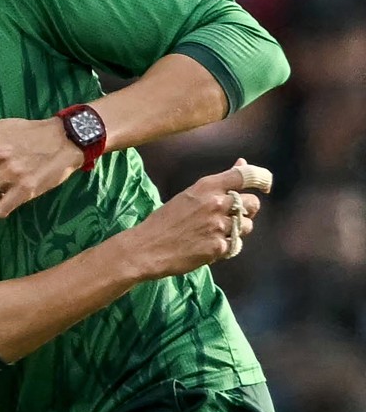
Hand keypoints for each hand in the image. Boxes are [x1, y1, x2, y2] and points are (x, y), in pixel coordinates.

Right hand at [126, 160, 265, 279]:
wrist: (146, 248)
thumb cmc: (165, 220)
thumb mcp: (190, 195)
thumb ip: (219, 183)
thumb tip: (242, 163)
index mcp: (207, 186)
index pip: (246, 175)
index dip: (262, 179)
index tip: (265, 186)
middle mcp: (216, 203)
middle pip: (252, 203)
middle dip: (247, 210)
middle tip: (232, 215)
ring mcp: (218, 226)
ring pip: (247, 226)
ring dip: (236, 230)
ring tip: (214, 232)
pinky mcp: (218, 247)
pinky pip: (235, 244)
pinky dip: (224, 246)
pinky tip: (206, 245)